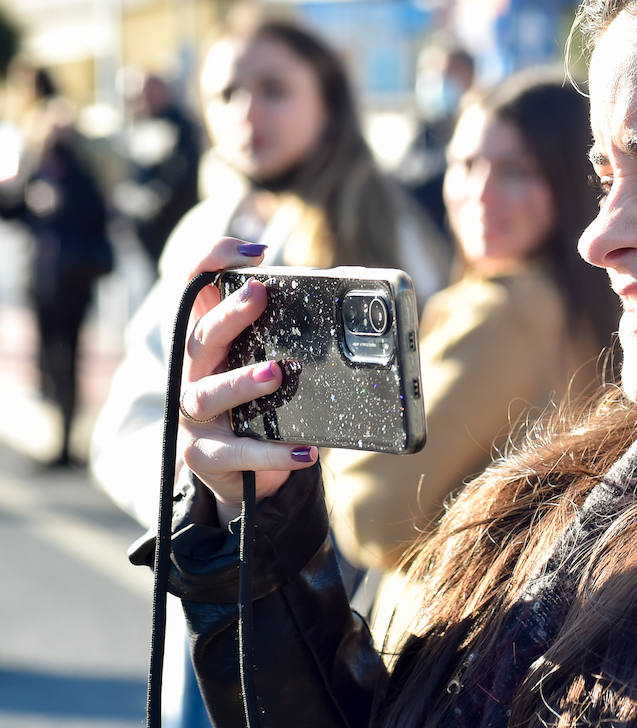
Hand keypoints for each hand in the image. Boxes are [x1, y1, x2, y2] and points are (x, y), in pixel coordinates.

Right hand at [175, 238, 316, 524]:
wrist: (250, 475)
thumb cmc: (265, 408)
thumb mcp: (275, 366)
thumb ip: (293, 336)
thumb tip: (351, 303)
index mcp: (211, 343)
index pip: (194, 290)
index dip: (212, 262)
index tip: (253, 252)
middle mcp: (194, 374)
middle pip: (199, 336)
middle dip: (229, 313)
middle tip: (259, 294)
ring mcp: (194, 416)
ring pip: (207, 393)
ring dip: (242, 380)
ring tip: (276, 374)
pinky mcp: (204, 455)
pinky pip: (237, 452)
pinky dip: (272, 452)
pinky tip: (306, 450)